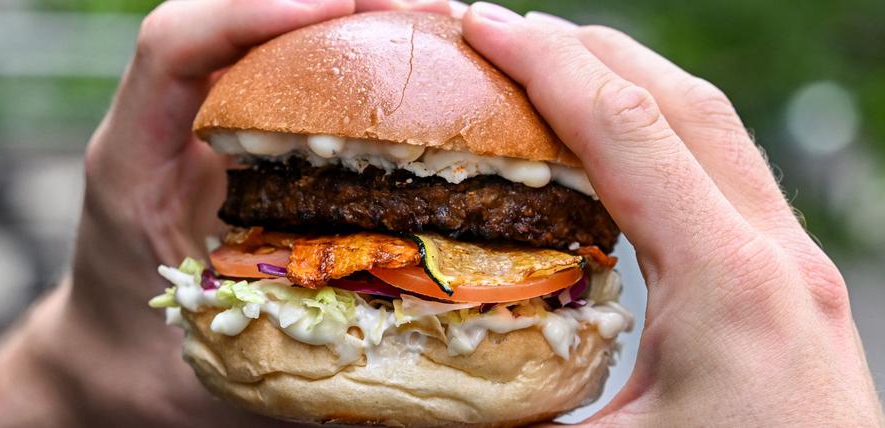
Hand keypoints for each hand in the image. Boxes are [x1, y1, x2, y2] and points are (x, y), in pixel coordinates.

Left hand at [0, 1, 455, 426]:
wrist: (114, 368)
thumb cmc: (151, 366)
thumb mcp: (212, 354)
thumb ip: (282, 333)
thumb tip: (402, 321)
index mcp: (134, 164)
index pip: (171, 47)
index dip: (251, 12)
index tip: (341, 10)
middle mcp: (166, 130)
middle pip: (231, 20)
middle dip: (328, 3)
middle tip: (424, 10)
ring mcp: (199, 131)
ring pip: (262, 41)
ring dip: (346, 23)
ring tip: (430, 26)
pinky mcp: (233, 142)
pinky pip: (283, 78)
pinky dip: (346, 63)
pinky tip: (407, 71)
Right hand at [460, 3, 882, 425]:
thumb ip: (500, 409)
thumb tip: (399, 389)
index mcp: (728, 282)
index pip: (624, 127)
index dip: (543, 63)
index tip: (478, 24)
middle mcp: (776, 252)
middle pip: (676, 97)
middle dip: (580, 47)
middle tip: (495, 31)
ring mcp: (796, 264)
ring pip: (709, 125)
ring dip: (624, 82)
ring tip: (545, 70)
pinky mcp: (794, 285)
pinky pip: (723, 171)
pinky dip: (657, 133)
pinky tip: (610, 153)